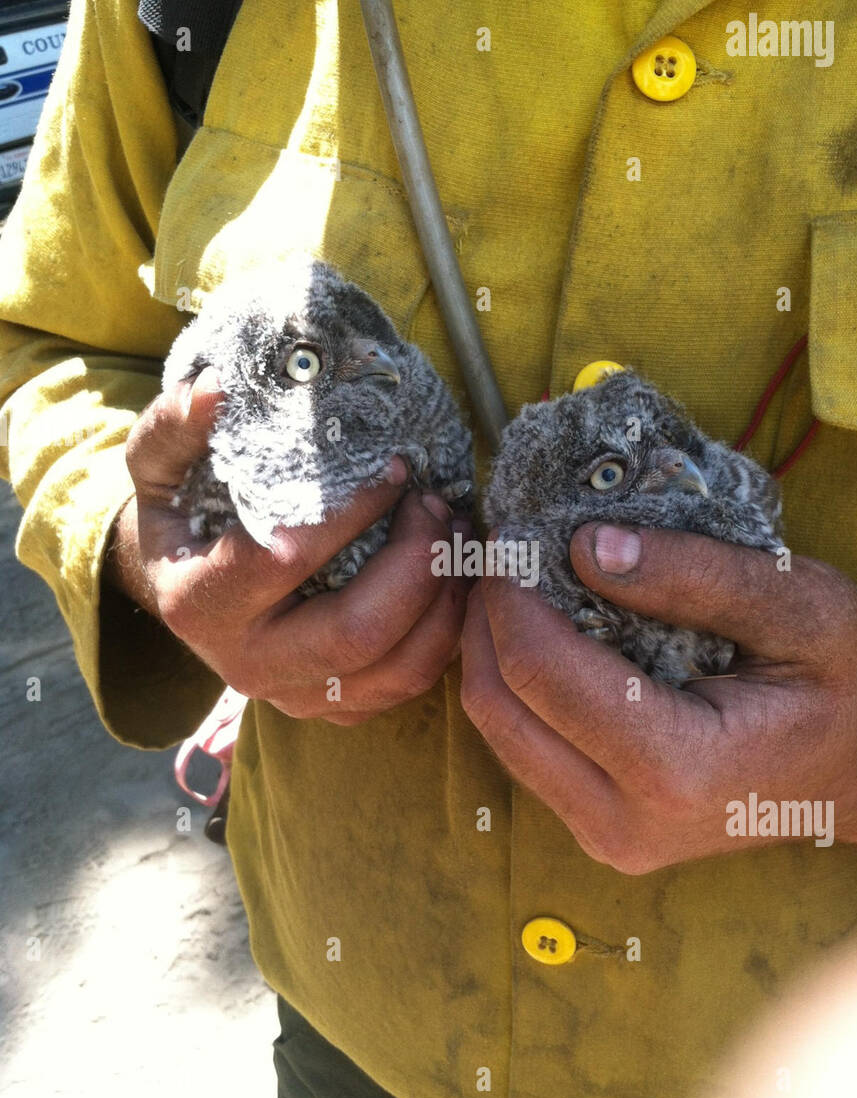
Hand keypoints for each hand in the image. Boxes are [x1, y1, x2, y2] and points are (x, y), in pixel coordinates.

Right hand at [106, 371, 470, 721]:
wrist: (183, 588)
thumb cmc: (181, 518)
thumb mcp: (158, 467)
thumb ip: (176, 426)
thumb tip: (218, 390)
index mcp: (201, 604)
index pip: (288, 560)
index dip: (353, 512)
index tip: (397, 470)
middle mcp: (248, 665)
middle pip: (358, 634)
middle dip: (418, 565)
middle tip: (440, 507)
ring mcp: (297, 697)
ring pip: (400, 670)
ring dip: (446, 599)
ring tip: (457, 534)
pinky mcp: (337, 708)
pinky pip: (412, 683)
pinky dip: (447, 631)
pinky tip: (453, 575)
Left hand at [461, 522, 856, 872]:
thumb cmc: (839, 684)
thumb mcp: (805, 603)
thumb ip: (700, 574)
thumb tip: (585, 545)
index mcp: (678, 771)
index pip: (543, 673)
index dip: (510, 594)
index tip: (512, 531)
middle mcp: (626, 823)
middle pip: (499, 706)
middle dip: (486, 616)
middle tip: (500, 547)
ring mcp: (605, 837)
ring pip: (495, 731)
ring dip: (488, 648)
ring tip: (512, 580)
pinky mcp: (593, 829)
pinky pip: (521, 748)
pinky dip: (512, 682)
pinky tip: (535, 629)